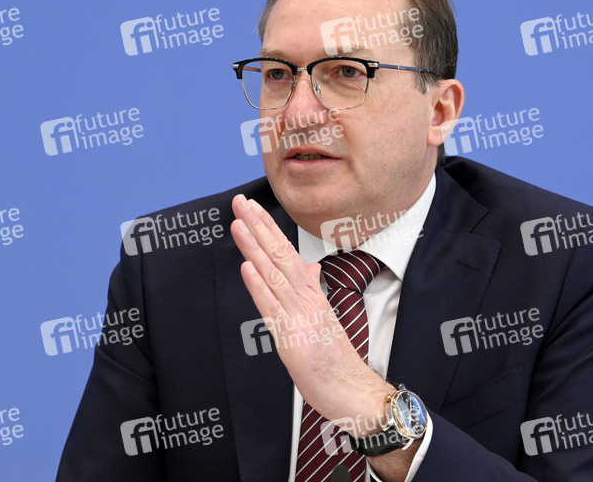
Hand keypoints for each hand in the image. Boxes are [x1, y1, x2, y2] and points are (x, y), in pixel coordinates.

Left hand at [230, 194, 393, 424]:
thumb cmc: (335, 361)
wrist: (353, 391)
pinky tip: (247, 267)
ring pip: (274, 274)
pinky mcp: (293, 337)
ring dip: (255, 246)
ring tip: (239, 222)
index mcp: (311, 295)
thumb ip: (312, 291)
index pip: (286, 254)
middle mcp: (306, 299)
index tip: (251, 209)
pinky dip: (259, 285)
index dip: (267, 229)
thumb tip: (308, 268)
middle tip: (241, 200)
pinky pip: (273, 307)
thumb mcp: (322, 319)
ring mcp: (299, 316)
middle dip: (258, 226)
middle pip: (280, 255)